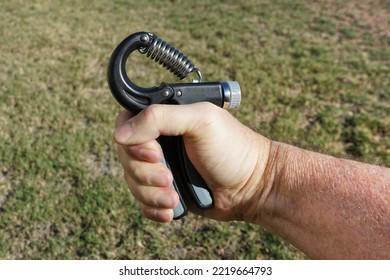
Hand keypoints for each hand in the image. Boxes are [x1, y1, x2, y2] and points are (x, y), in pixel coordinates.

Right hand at [113, 103, 270, 222]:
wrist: (252, 186)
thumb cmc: (232, 149)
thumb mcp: (201, 121)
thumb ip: (160, 118)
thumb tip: (120, 133)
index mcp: (166, 118)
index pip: (127, 123)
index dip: (134, 142)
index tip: (155, 154)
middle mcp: (160, 141)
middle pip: (126, 156)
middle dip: (145, 172)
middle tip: (169, 177)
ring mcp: (161, 166)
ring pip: (132, 181)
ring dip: (151, 193)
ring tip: (174, 196)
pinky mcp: (164, 190)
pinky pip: (142, 201)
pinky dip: (153, 207)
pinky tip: (171, 209)